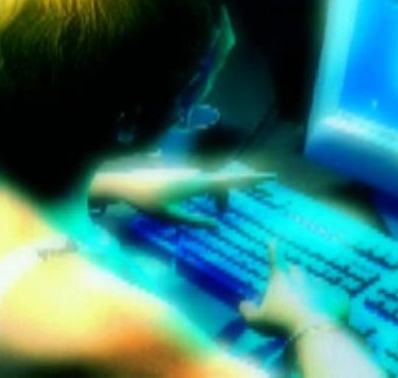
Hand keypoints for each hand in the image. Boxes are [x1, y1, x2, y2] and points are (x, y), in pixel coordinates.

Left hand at [91, 167, 275, 226]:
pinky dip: (208, 191)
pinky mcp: (183, 172)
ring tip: (215, 213)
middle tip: (224, 215)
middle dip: (228, 198)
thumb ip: (195, 222)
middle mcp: (196, 174)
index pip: (230, 182)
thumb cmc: (147, 203)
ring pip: (213, 183)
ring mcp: (190, 171)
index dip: (252, 180)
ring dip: (217, 196)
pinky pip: (204, 180)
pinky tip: (199, 202)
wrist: (125, 184)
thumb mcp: (171, 218)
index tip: (271, 178)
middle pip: (224, 184)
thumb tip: (217, 225)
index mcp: (197, 185)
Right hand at [239, 242, 349, 335]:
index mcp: (281, 278)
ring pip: (316, 283)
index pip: (275, 259)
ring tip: (311, 308)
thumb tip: (243, 305)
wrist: (314, 330)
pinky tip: (328, 314)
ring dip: (313, 291)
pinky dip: (330, 303)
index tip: (273, 240)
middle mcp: (302, 277)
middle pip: (297, 270)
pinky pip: (334, 296)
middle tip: (292, 287)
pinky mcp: (338, 294)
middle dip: (294, 275)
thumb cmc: (281, 323)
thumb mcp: (257, 321)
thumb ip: (248, 312)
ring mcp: (322, 284)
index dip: (273, 250)